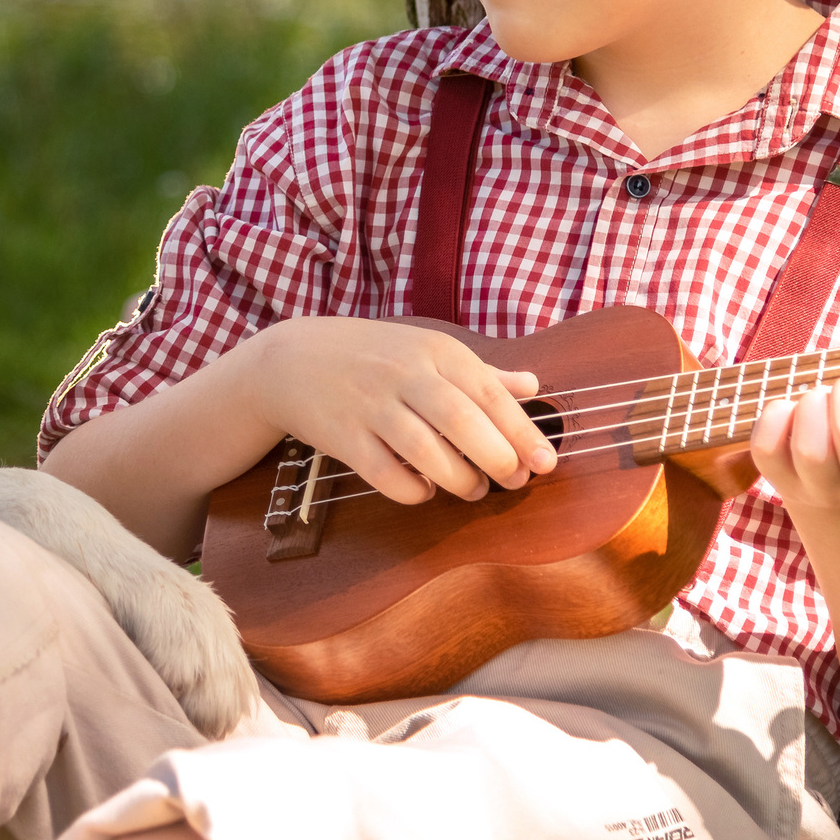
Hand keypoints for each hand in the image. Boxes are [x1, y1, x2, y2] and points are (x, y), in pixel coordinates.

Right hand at [229, 316, 555, 505]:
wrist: (293, 361)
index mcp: (435, 350)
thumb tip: (532, 385)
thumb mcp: (427, 349)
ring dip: (460, 480)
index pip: (489, 392)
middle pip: (461, 421)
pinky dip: (414, 491)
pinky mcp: (344, 437)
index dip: (522, 431)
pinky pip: (386, 475)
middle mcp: (404, 374)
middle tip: (514, 480)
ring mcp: (371, 406)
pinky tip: (427, 490)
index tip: (546, 462)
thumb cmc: (373, 356)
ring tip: (474, 489)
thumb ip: (481, 371)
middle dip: (497, 458)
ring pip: (426, 451)